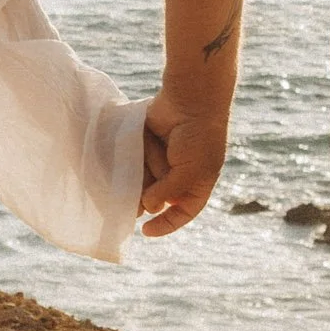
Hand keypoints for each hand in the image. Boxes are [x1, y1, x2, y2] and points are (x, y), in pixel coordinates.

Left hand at [139, 91, 228, 237]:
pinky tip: (134, 152)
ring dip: (143, 173)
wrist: (190, 99)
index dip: (167, 224)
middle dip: (145, 198)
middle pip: (157, 197)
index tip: (146, 231)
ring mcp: (162, 158)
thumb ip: (168, 192)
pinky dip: (133, 159)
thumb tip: (148, 207)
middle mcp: (179, 173)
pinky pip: (135, 159)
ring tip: (150, 156)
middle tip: (131, 200)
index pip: (182, 212)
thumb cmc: (198, 137)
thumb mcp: (190, 171)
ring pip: (143, 179)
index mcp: (198, 183)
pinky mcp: (146, 143)